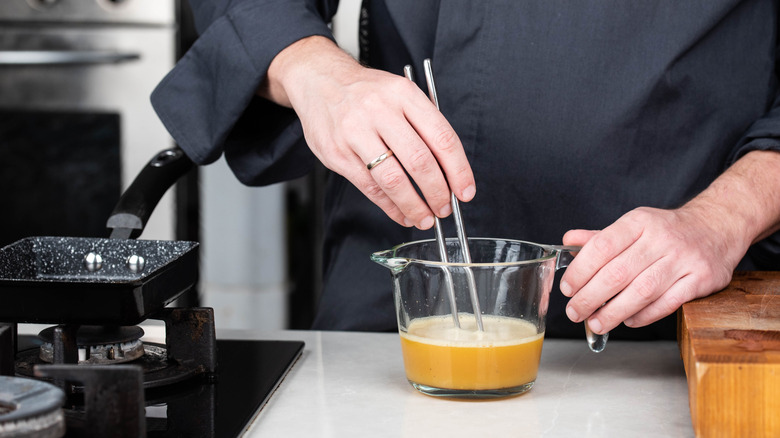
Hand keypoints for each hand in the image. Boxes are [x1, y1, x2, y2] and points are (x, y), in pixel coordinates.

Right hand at [259, 36, 475, 228]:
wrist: (318, 80)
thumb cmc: (366, 92)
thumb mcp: (400, 94)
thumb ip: (423, 126)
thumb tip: (449, 172)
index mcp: (404, 94)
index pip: (442, 138)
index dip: (458, 170)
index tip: (465, 191)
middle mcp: (379, 111)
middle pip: (419, 161)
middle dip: (437, 192)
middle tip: (445, 208)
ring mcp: (355, 133)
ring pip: (393, 180)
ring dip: (414, 205)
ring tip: (425, 218)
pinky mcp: (337, 153)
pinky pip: (369, 188)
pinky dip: (390, 206)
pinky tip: (402, 213)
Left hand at [560, 150, 779, 333]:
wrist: (717, 226)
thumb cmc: (667, 230)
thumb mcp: (634, 225)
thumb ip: (601, 237)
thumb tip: (568, 240)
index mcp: (639, 221)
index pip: (602, 246)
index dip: (580, 270)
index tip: (567, 288)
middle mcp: (661, 238)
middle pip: (618, 273)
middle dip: (590, 297)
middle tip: (574, 312)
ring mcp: (683, 259)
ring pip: (642, 291)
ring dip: (614, 312)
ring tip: (596, 323)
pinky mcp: (702, 279)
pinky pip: (667, 303)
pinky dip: (644, 316)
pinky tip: (628, 320)